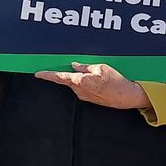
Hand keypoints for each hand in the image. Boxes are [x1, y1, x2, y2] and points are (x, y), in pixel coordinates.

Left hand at [36, 62, 150, 108]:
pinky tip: (101, 81)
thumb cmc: (116, 82)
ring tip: (100, 74)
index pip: (59, 77)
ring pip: (78, 83)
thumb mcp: (101, 68)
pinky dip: (90, 83)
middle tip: (86, 68)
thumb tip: (76, 66)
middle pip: (69, 79)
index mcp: (80, 81)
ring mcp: (84, 96)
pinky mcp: (91, 98)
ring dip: (84, 78)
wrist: (127, 96)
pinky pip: (85, 88)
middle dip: (75, 72)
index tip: (38, 74)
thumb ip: (85, 67)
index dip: (47, 75)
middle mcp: (79, 90)